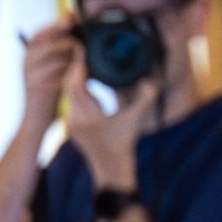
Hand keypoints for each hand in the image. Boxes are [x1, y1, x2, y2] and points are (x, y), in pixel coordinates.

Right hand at [6, 23, 79, 154]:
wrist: (37, 121)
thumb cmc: (50, 94)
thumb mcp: (55, 70)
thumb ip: (62, 53)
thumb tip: (77, 34)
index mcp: (30, 55)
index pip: (42, 32)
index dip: (56, 23)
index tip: (72, 17)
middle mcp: (26, 62)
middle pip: (45, 38)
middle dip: (64, 34)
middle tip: (81, 35)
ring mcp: (30, 74)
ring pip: (51, 53)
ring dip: (69, 51)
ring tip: (82, 53)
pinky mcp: (36, 87)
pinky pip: (55, 71)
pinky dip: (68, 68)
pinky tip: (79, 69)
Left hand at [62, 63, 146, 188]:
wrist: (112, 172)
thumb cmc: (124, 148)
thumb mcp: (135, 120)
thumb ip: (145, 98)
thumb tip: (153, 80)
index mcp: (87, 114)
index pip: (75, 82)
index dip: (78, 63)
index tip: (84, 49)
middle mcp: (75, 117)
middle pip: (68, 85)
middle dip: (75, 68)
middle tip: (83, 52)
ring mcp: (72, 122)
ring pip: (68, 93)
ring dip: (75, 78)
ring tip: (85, 64)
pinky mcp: (73, 126)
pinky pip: (71, 102)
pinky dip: (78, 90)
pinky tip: (87, 83)